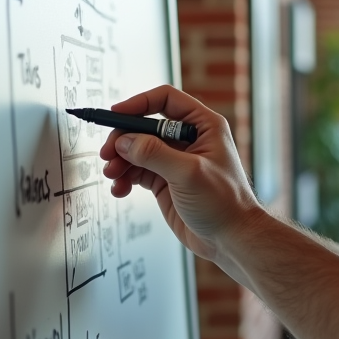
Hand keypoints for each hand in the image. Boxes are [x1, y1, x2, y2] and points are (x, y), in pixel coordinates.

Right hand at [98, 86, 264, 277]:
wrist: (230, 238)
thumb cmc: (225, 203)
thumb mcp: (189, 173)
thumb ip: (155, 154)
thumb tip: (125, 141)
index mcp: (203, 126)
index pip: (166, 100)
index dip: (139, 104)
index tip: (115, 115)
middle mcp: (189, 139)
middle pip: (145, 126)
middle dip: (124, 139)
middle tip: (108, 155)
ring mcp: (175, 160)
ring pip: (137, 149)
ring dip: (121, 160)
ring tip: (113, 175)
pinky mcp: (165, 181)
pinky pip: (137, 171)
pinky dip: (125, 177)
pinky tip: (121, 188)